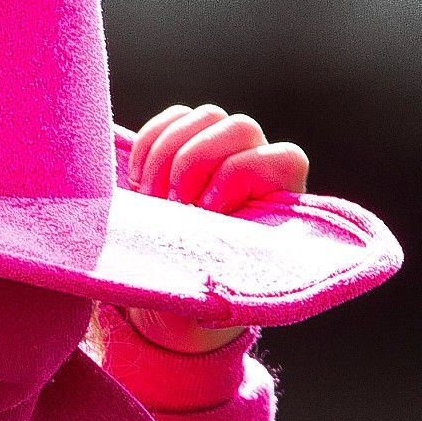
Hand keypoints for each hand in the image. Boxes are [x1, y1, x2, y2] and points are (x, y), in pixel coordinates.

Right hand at [121, 105, 309, 353]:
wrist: (174, 302)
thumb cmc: (202, 305)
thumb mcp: (216, 301)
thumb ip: (224, 278)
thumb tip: (212, 254)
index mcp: (280, 203)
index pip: (282, 158)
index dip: (238, 176)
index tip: (207, 214)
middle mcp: (257, 168)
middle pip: (240, 127)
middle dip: (194, 163)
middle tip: (172, 206)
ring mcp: (221, 153)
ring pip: (205, 116)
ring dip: (167, 155)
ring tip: (152, 198)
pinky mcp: (184, 146)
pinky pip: (171, 119)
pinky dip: (148, 145)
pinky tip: (139, 184)